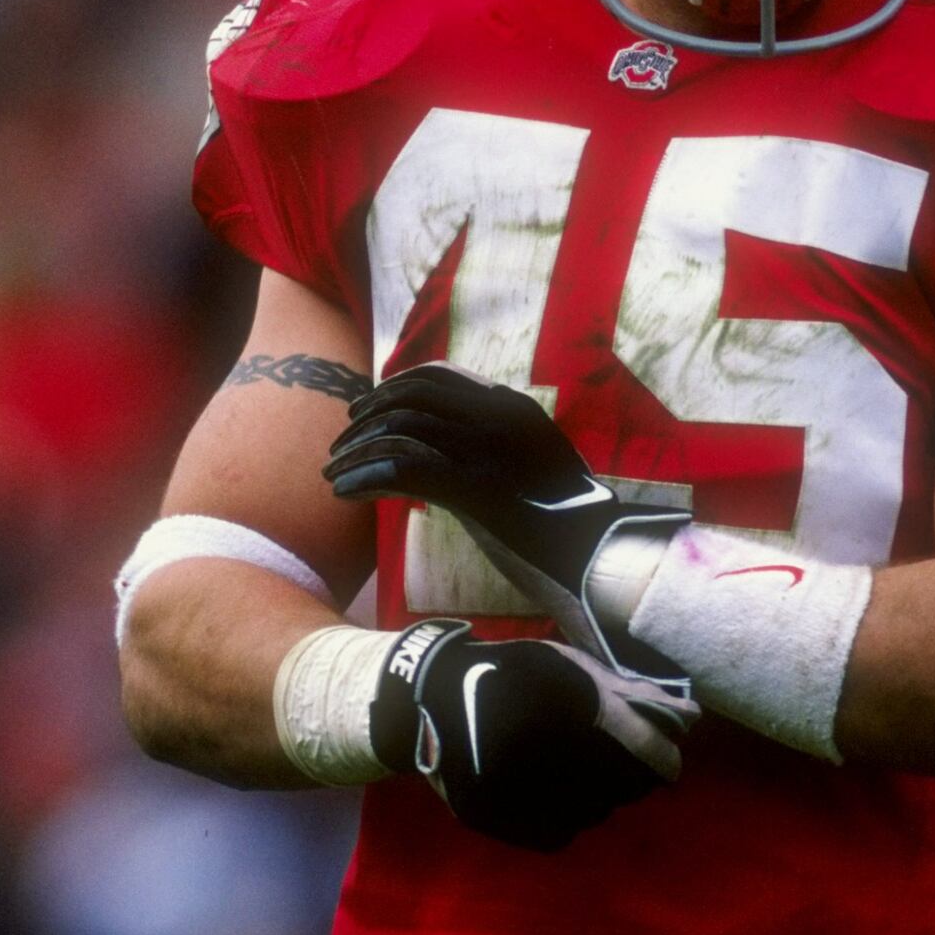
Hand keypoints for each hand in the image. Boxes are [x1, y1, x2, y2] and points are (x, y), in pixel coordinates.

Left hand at [325, 365, 689, 683]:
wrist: (600, 558)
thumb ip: (496, 453)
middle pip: (410, 397)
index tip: (369, 408)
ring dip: (356, 451)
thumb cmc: (569, 524)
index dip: (394, 387)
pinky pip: (403, 470)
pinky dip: (366, 478)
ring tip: (334, 474)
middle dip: (366, 416)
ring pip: (398, 430)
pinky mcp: (476, 490)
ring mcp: (487, 452)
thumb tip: (449, 457)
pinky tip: (346, 494)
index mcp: (513, 408)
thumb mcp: (534, 471)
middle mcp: (497, 419)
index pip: (439, 376)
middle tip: (342, 442)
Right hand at [370, 619, 696, 851]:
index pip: (643, 749)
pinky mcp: (496, 816)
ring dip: (600, 799)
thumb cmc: (511, 674)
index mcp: (567, 705)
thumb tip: (687, 717)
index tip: (668, 766)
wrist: (428, 697)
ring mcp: (515, 789)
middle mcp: (542, 751)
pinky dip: (566, 819)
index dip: (663, 759)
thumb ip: (626, 692)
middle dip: (630, 778)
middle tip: (618, 766)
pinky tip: (554, 797)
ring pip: (593, 813)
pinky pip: (558, 833)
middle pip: (622, 787)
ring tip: (578, 776)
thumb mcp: (568, 666)